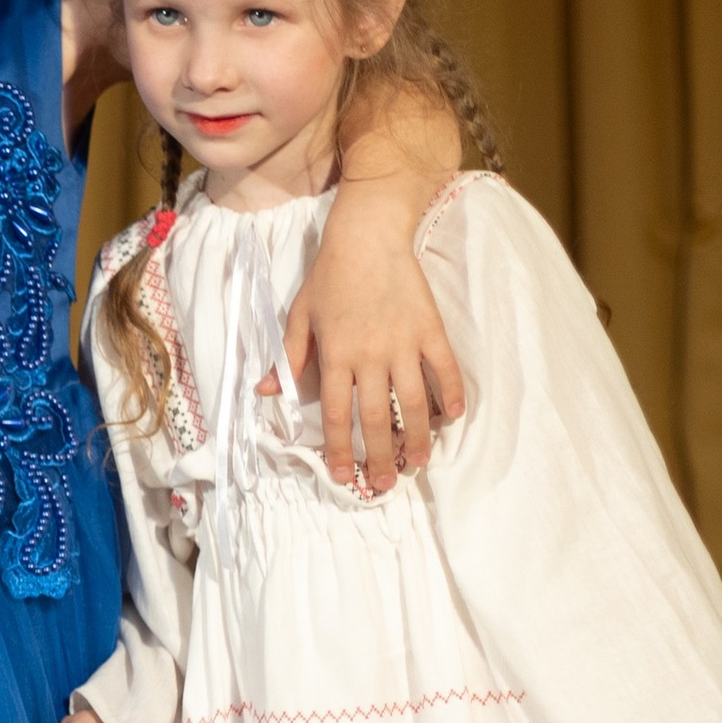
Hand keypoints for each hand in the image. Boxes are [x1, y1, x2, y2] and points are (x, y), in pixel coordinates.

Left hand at [276, 191, 469, 495]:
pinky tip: (454, 419)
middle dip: (380, 457)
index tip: (345, 478)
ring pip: (413, 401)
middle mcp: (369, 355)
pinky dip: (452, 394)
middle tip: (386, 486)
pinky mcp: (431, 328)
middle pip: (376, 418)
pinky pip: (445, 368)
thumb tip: (268, 392)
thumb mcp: (298, 316)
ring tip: (420, 462)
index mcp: (334, 356)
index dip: (340, 450)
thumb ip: (288, 358)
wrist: (368, 236)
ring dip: (418, 436)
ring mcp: (404, 343)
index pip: (334, 415)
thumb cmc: (329, 276)